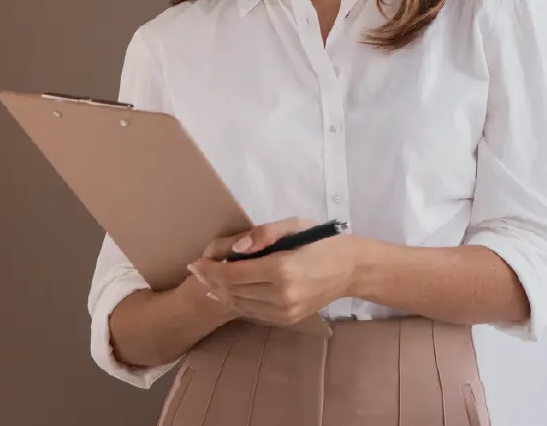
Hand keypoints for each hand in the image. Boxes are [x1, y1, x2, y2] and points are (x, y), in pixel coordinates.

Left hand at [186, 218, 360, 327]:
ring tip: (211, 280)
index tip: (196, 262)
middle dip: (211, 280)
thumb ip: (263, 233)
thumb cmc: (321, 241)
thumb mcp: (294, 225)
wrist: (351, 269)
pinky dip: (238, 301)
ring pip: (239, 305)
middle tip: (199, 270)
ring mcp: (284, 311)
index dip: (209, 269)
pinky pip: (253, 312)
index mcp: (281, 268)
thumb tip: (235, 248)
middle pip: (231, 291)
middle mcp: (281, 295)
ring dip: (221, 293)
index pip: (232, 273)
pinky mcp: (287, 319)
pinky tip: (231, 291)